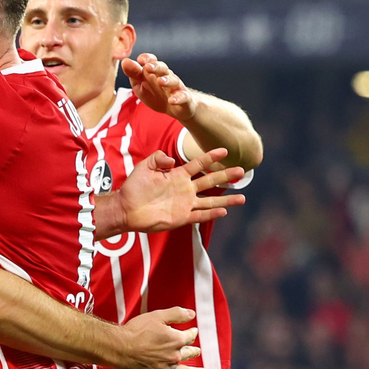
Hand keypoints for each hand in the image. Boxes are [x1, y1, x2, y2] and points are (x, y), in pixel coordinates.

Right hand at [115, 307, 204, 368]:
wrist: (119, 347)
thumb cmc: (136, 330)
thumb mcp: (157, 316)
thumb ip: (176, 314)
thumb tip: (192, 314)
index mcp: (176, 340)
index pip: (189, 336)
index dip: (192, 332)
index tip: (192, 331)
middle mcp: (174, 356)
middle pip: (189, 353)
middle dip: (194, 351)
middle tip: (197, 350)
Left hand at [119, 148, 245, 231]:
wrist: (126, 209)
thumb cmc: (134, 187)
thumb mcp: (145, 166)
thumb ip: (158, 158)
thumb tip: (173, 159)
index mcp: (177, 175)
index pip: (198, 164)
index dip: (210, 157)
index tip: (224, 150)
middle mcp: (184, 189)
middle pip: (210, 181)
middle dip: (226, 176)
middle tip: (242, 170)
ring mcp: (185, 203)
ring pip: (210, 200)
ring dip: (226, 199)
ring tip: (242, 197)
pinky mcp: (181, 217)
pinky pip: (200, 215)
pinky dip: (211, 214)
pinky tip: (224, 212)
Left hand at [122, 53, 195, 120]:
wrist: (175, 108)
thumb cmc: (155, 93)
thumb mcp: (140, 84)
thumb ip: (133, 74)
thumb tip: (125, 61)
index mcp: (155, 72)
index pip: (152, 61)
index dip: (147, 59)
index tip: (140, 59)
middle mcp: (167, 76)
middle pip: (163, 68)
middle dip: (156, 67)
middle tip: (147, 67)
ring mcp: (176, 87)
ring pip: (173, 80)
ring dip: (167, 80)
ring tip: (160, 81)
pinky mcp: (184, 98)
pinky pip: (183, 96)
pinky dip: (178, 98)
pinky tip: (172, 100)